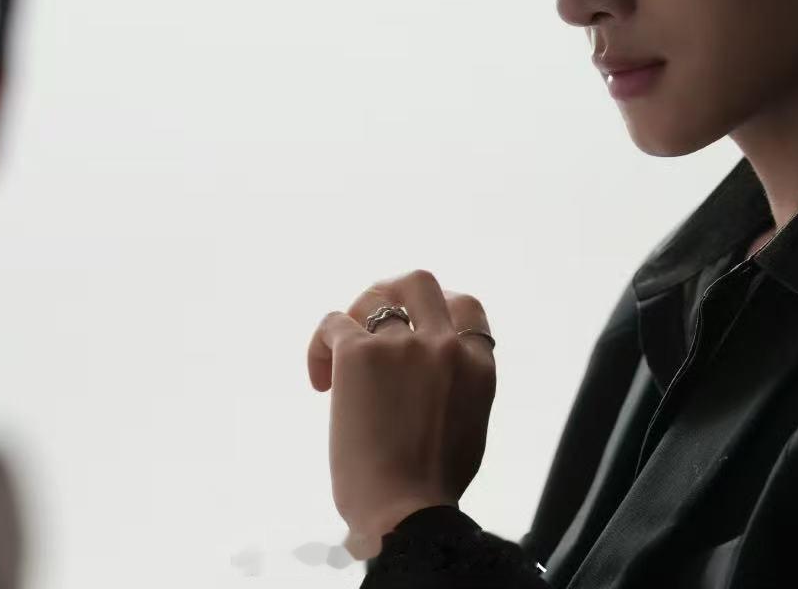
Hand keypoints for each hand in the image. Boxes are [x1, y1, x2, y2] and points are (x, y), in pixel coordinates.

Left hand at [307, 270, 496, 558]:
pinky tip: (319, 381)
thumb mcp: (469, 429)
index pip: (466, 308)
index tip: (414, 331)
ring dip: (354, 317)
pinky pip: (333, 323)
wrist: (406, 514)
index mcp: (477, 366)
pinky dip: (320, 344)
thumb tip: (432, 383)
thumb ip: (458, 391)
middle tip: (371, 322)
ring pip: (375, 296)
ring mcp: (401, 346)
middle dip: (391, 294)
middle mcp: (444, 346)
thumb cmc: (433, 491)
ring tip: (340, 353)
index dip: (436, 312)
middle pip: (420, 283)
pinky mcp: (359, 354)